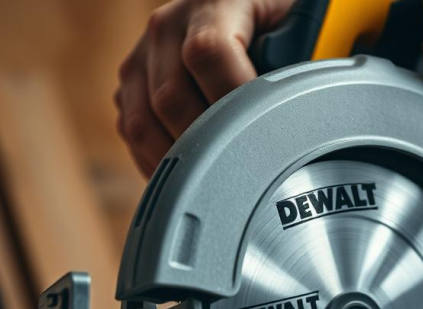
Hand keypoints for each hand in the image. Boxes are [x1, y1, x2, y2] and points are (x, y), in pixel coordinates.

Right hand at [116, 0, 294, 174]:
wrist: (241, 15)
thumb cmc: (274, 26)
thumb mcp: (292, 29)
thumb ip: (289, 63)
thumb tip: (287, 115)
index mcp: (213, 3)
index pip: (208, 54)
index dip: (230, 100)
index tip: (255, 132)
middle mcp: (169, 25)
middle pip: (171, 98)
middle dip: (206, 140)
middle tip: (236, 166)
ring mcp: (143, 55)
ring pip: (144, 122)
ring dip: (179, 159)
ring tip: (211, 178)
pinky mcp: (130, 83)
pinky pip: (132, 132)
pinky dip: (158, 161)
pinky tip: (187, 173)